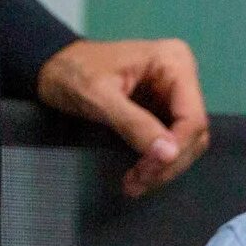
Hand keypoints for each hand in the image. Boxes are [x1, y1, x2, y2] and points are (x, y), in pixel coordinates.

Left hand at [35, 37, 209, 196]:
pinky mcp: (161, 111)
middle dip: (168, 163)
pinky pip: (169, 143)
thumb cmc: (72, 73)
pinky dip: (155, 163)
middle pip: (192, 133)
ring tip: (134, 183)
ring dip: (162, 168)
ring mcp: (172, 95)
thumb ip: (135, 124)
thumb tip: (168, 154)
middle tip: (137, 182)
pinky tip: (137, 175)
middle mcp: (180, 77)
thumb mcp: (100, 97)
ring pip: (184, 143)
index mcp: (174, 63)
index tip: (148, 170)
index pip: (193, 117)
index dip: (176, 149)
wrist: (52, 68)